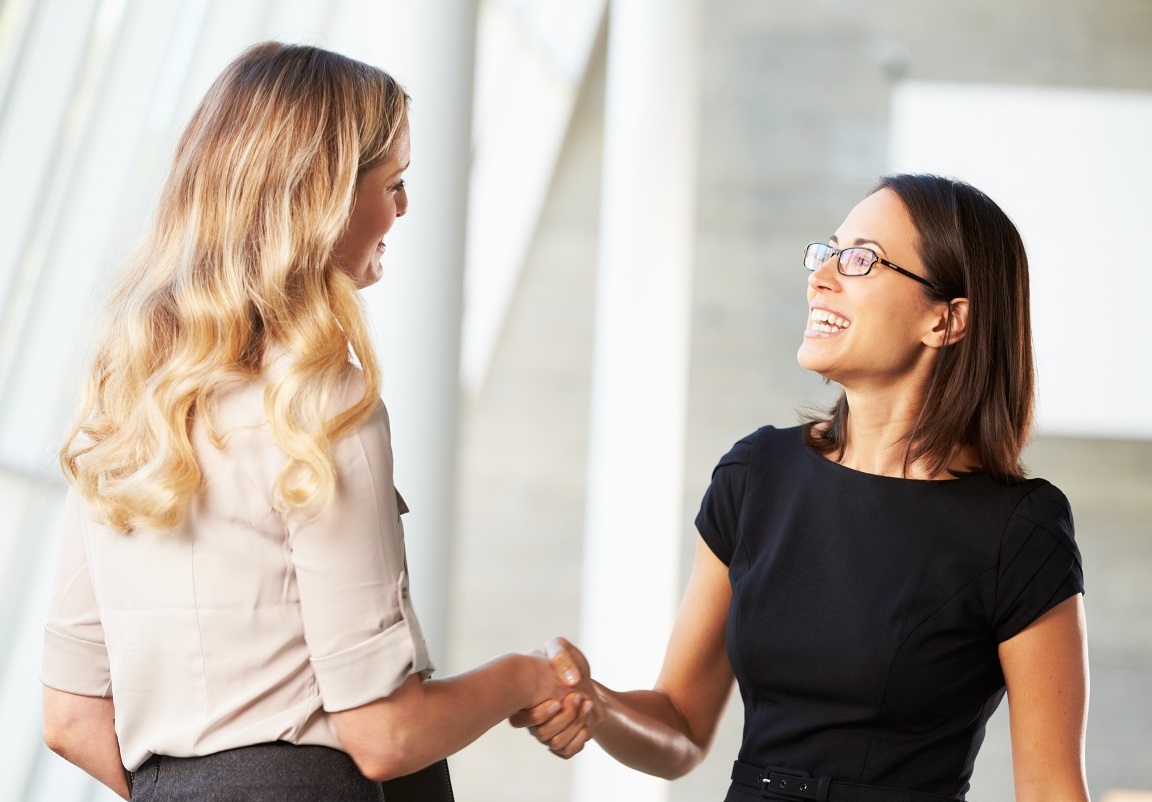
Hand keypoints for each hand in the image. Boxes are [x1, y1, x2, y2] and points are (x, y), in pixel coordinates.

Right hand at [510, 637, 600, 757]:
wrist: (583, 679)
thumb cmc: (565, 663)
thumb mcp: (560, 648)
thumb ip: (560, 655)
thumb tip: (570, 681)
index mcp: (522, 701)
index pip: (519, 720)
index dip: (539, 714)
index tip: (558, 700)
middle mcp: (531, 720)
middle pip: (542, 734)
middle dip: (565, 717)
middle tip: (578, 696)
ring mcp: (546, 732)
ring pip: (556, 743)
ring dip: (576, 723)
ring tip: (587, 703)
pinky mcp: (563, 740)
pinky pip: (567, 751)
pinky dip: (580, 737)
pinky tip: (587, 720)